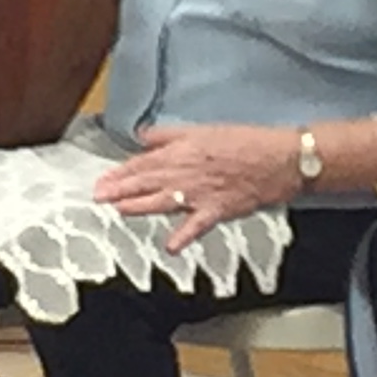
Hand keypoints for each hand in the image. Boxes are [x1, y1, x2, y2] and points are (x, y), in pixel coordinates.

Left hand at [94, 124, 300, 252]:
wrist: (278, 158)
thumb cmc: (245, 141)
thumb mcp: (203, 129)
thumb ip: (169, 134)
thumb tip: (143, 136)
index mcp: (183, 150)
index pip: (143, 162)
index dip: (120, 171)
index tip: (103, 180)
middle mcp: (186, 172)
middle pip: (147, 181)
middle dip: (120, 189)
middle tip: (98, 197)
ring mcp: (200, 193)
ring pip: (162, 200)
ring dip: (139, 206)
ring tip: (119, 211)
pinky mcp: (217, 209)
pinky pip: (196, 225)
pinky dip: (184, 236)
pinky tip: (170, 247)